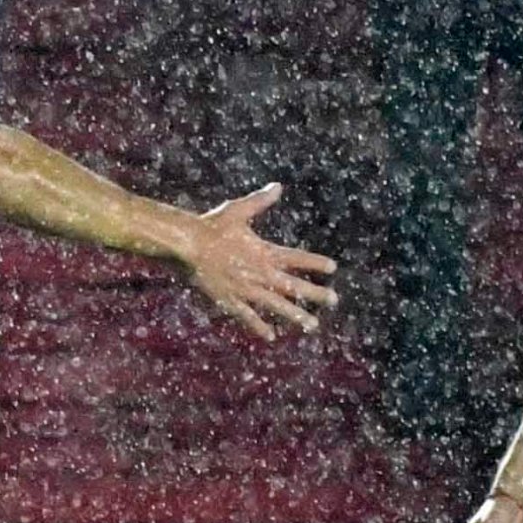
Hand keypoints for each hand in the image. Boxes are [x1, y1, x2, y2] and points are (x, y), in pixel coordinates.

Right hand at [175, 182, 338, 340]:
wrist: (188, 246)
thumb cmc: (212, 226)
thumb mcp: (238, 210)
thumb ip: (260, 201)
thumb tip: (278, 186)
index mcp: (264, 252)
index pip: (297, 259)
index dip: (315, 263)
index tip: (332, 268)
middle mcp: (260, 273)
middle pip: (293, 286)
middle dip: (315, 293)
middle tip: (334, 300)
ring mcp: (246, 290)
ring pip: (276, 305)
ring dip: (295, 315)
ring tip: (312, 325)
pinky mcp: (230, 299)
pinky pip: (248, 317)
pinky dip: (259, 326)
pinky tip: (271, 336)